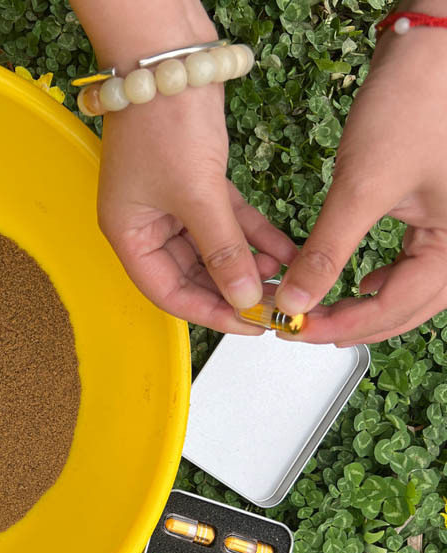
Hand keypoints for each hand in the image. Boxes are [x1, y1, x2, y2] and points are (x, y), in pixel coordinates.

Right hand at [98, 86, 298, 333]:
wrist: (170, 52)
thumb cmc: (163, 120)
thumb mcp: (196, 194)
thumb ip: (223, 250)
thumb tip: (245, 297)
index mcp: (129, 235)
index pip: (168, 292)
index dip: (209, 312)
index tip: (248, 324)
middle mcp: (147, 225)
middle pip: (192, 274)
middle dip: (233, 289)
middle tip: (273, 306)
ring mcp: (172, 204)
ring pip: (214, 249)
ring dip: (249, 263)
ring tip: (286, 279)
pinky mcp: (198, 183)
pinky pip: (228, 221)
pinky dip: (254, 234)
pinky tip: (284, 249)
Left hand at [275, 21, 446, 345]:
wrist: (432, 50)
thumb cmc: (414, 103)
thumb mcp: (362, 187)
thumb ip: (326, 251)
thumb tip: (295, 299)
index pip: (393, 308)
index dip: (339, 326)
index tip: (295, 329)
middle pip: (406, 310)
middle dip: (352, 323)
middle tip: (301, 327)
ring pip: (409, 293)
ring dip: (364, 308)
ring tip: (320, 313)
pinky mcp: (439, 217)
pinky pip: (411, 266)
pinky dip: (379, 282)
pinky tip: (355, 284)